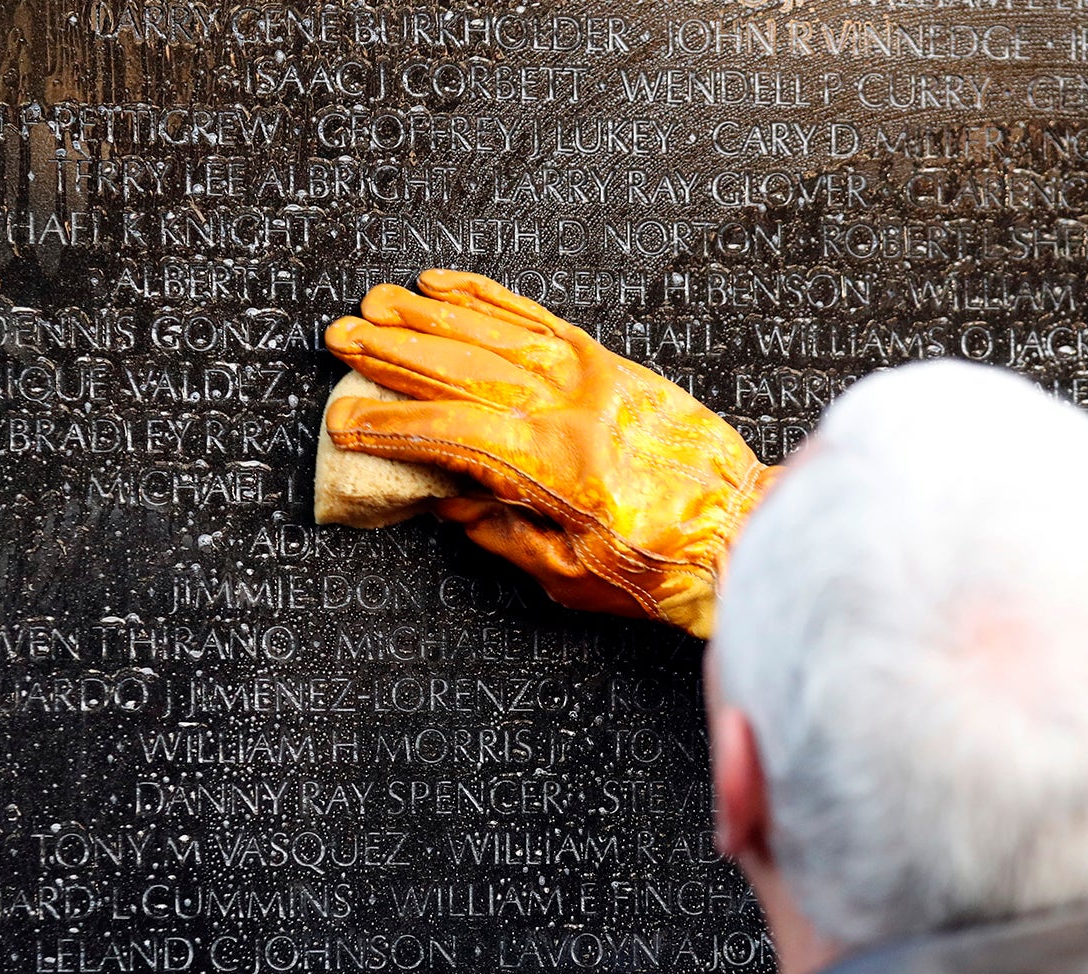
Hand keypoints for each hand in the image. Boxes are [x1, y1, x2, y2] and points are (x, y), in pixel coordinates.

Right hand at [323, 269, 777, 637]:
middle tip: (341, 338)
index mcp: (556, 465)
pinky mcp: (615, 364)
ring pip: (497, 334)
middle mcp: (572, 407)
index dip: (393, 427)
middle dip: (396, 352)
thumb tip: (444, 502)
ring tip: (379, 303)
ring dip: (432, 316)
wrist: (746, 530)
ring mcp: (596, 377)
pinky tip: (449, 285)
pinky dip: (491, 300)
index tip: (345, 422)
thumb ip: (501, 534)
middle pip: (465, 368)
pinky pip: (541, 320)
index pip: (453, 433)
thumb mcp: (571, 575)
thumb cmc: (665, 566)